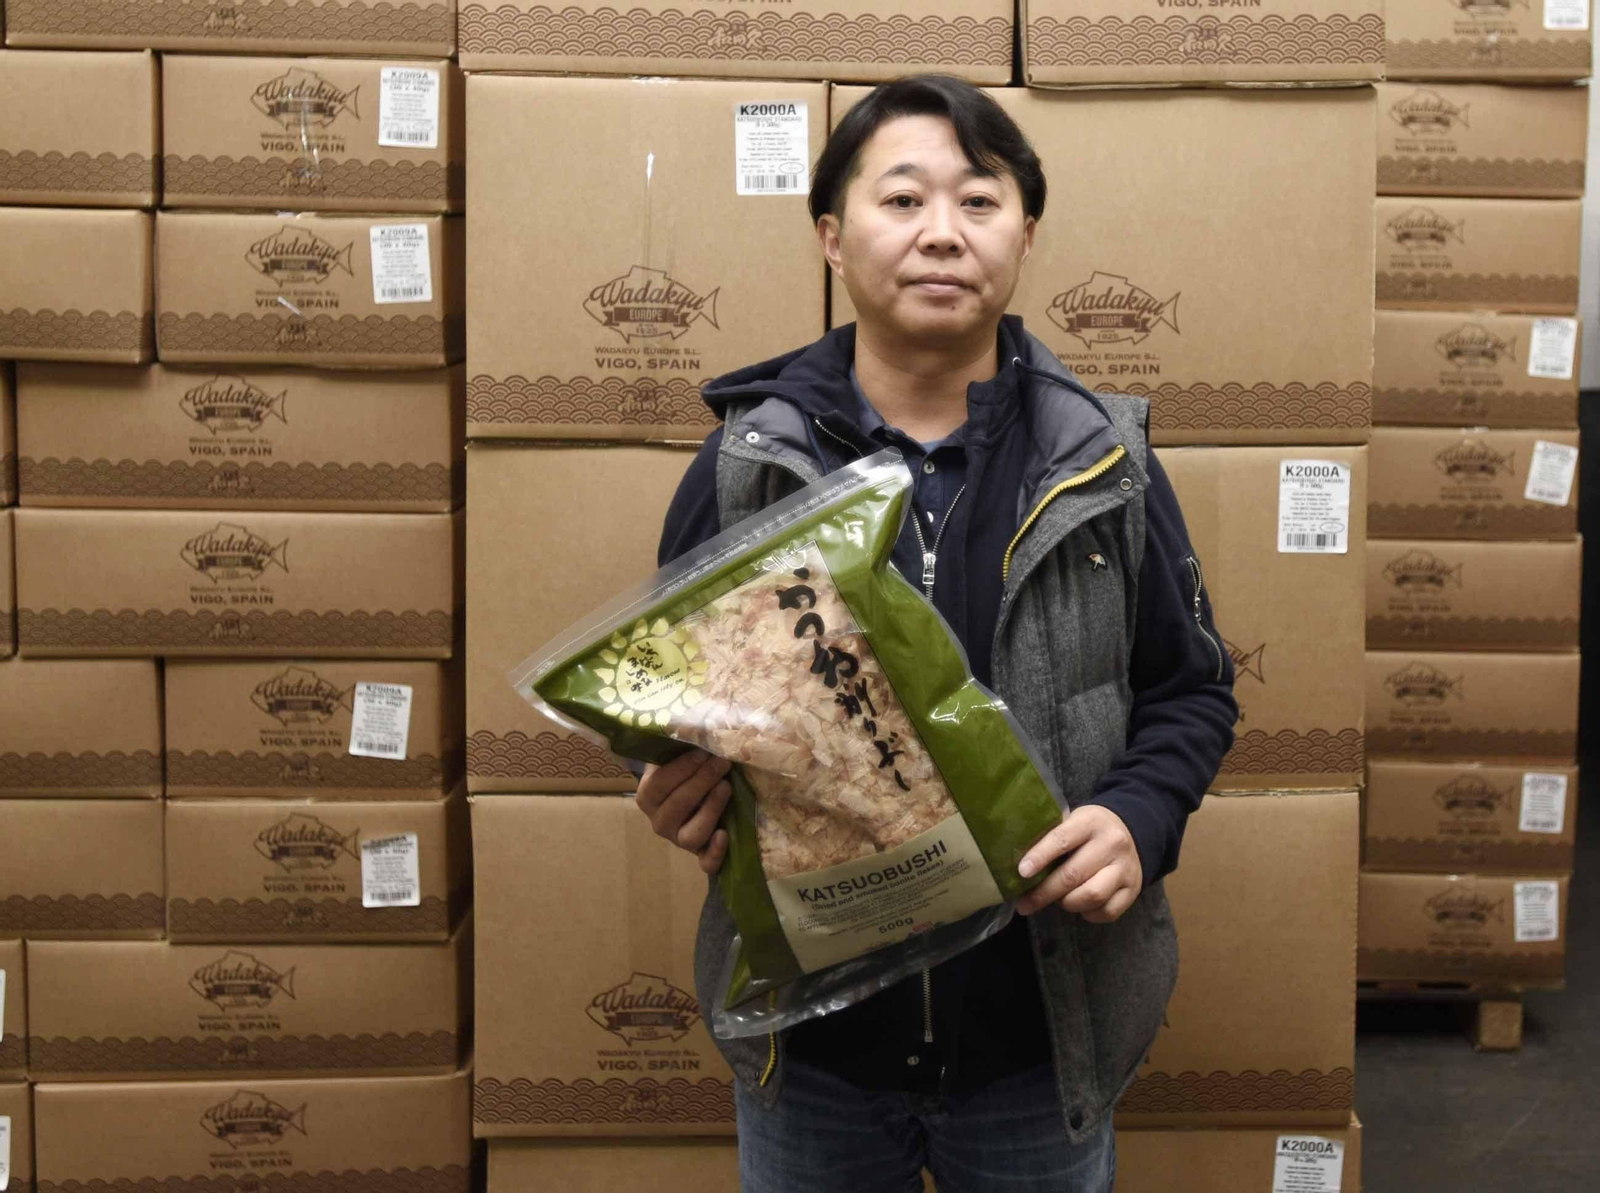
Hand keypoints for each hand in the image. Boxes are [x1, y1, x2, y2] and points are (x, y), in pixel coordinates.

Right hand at [636, 749, 733, 874]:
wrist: (696, 795)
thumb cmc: (688, 768)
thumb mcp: (679, 752)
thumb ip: (684, 737)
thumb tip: (701, 719)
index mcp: (648, 796)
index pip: (660, 783)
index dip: (682, 767)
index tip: (703, 750)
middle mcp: (659, 821)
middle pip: (677, 805)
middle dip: (701, 781)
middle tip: (722, 762)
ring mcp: (679, 840)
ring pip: (690, 835)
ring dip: (710, 810)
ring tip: (726, 787)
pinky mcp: (701, 854)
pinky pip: (705, 862)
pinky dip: (715, 853)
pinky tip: (725, 835)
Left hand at [1014, 805, 1142, 923]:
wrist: (1133, 832)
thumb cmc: (1090, 830)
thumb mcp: (1073, 821)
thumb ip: (1051, 837)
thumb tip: (1020, 867)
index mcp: (1090, 821)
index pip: (1062, 839)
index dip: (1039, 857)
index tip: (1022, 873)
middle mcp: (1112, 843)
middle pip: (1073, 875)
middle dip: (1044, 893)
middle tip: (1024, 904)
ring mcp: (1125, 868)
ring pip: (1091, 896)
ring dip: (1067, 903)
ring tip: (1057, 900)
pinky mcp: (1134, 889)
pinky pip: (1107, 912)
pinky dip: (1088, 914)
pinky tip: (1080, 906)